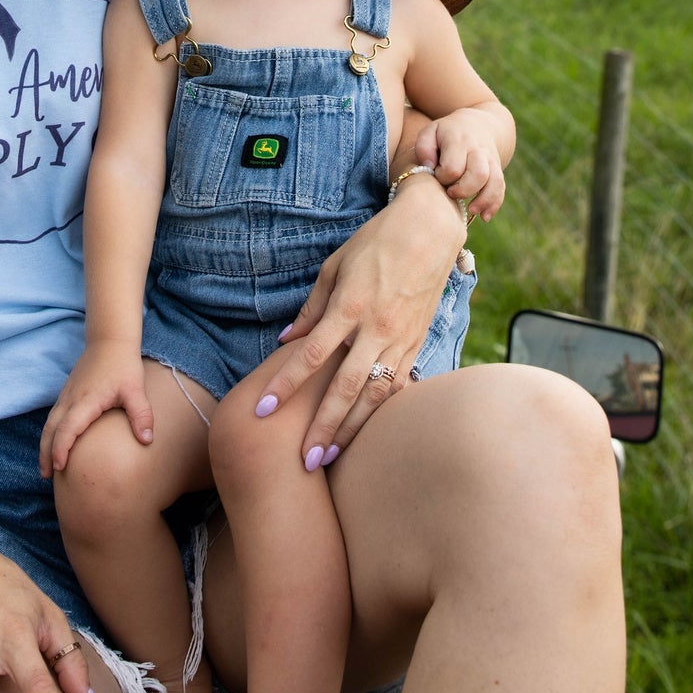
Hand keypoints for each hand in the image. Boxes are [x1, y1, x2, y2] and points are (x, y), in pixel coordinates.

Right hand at [39, 339, 153, 475]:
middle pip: (50, 430)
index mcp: (86, 401)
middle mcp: (70, 399)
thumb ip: (141, 415)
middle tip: (46, 476)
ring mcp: (66, 396)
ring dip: (45, 445)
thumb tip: (148, 440)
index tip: (59, 468)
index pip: (67, 428)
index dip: (61, 449)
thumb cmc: (123, 365)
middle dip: (46, 453)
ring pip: (48, 424)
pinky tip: (54, 444)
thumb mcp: (135, 389)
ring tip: (46, 468)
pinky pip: (53, 417)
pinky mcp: (67, 394)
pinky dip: (49, 434)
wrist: (110, 340)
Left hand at [256, 177, 464, 462]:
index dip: (286, 384)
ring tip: (331, 455)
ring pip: (375, 396)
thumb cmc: (376, 243)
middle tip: (303, 462)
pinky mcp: (417, 344)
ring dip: (352, 429)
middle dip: (322, 427)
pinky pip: (398, 386)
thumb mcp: (335, 266)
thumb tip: (286, 341)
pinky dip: (380, 411)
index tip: (263, 409)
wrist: (429, 231)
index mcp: (351, 305)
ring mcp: (400, 340)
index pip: (312, 355)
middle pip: (344, 388)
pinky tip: (366, 430)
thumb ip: (312, 308)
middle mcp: (376, 329)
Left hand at [414, 108, 506, 219]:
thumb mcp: (430, 132)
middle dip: (464, 190)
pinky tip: (484, 217)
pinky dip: (494, 204)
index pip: (453, 166)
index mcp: (458, 140)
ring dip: (484, 200)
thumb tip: (429, 167)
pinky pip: (500, 188)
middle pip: (478, 174)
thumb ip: (423, 147)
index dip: (443, 177)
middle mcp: (478, 150)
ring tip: (471, 210)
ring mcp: (491, 160)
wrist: (477, 124)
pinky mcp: (497, 170)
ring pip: (494, 181)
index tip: (437, 175)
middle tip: (450, 193)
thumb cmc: (445, 133)